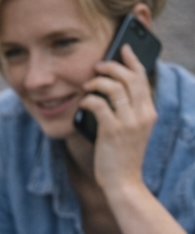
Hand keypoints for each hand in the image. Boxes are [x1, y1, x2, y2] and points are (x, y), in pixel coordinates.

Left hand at [83, 45, 157, 195]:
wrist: (124, 184)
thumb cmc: (124, 159)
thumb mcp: (133, 132)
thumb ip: (130, 113)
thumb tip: (113, 92)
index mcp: (149, 113)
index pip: (142, 79)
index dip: (132, 61)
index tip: (123, 49)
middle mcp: (142, 115)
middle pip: (129, 78)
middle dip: (112, 67)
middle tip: (97, 67)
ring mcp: (128, 123)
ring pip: (114, 88)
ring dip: (97, 82)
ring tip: (87, 85)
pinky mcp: (112, 132)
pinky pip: (99, 105)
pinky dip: (89, 100)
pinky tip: (83, 103)